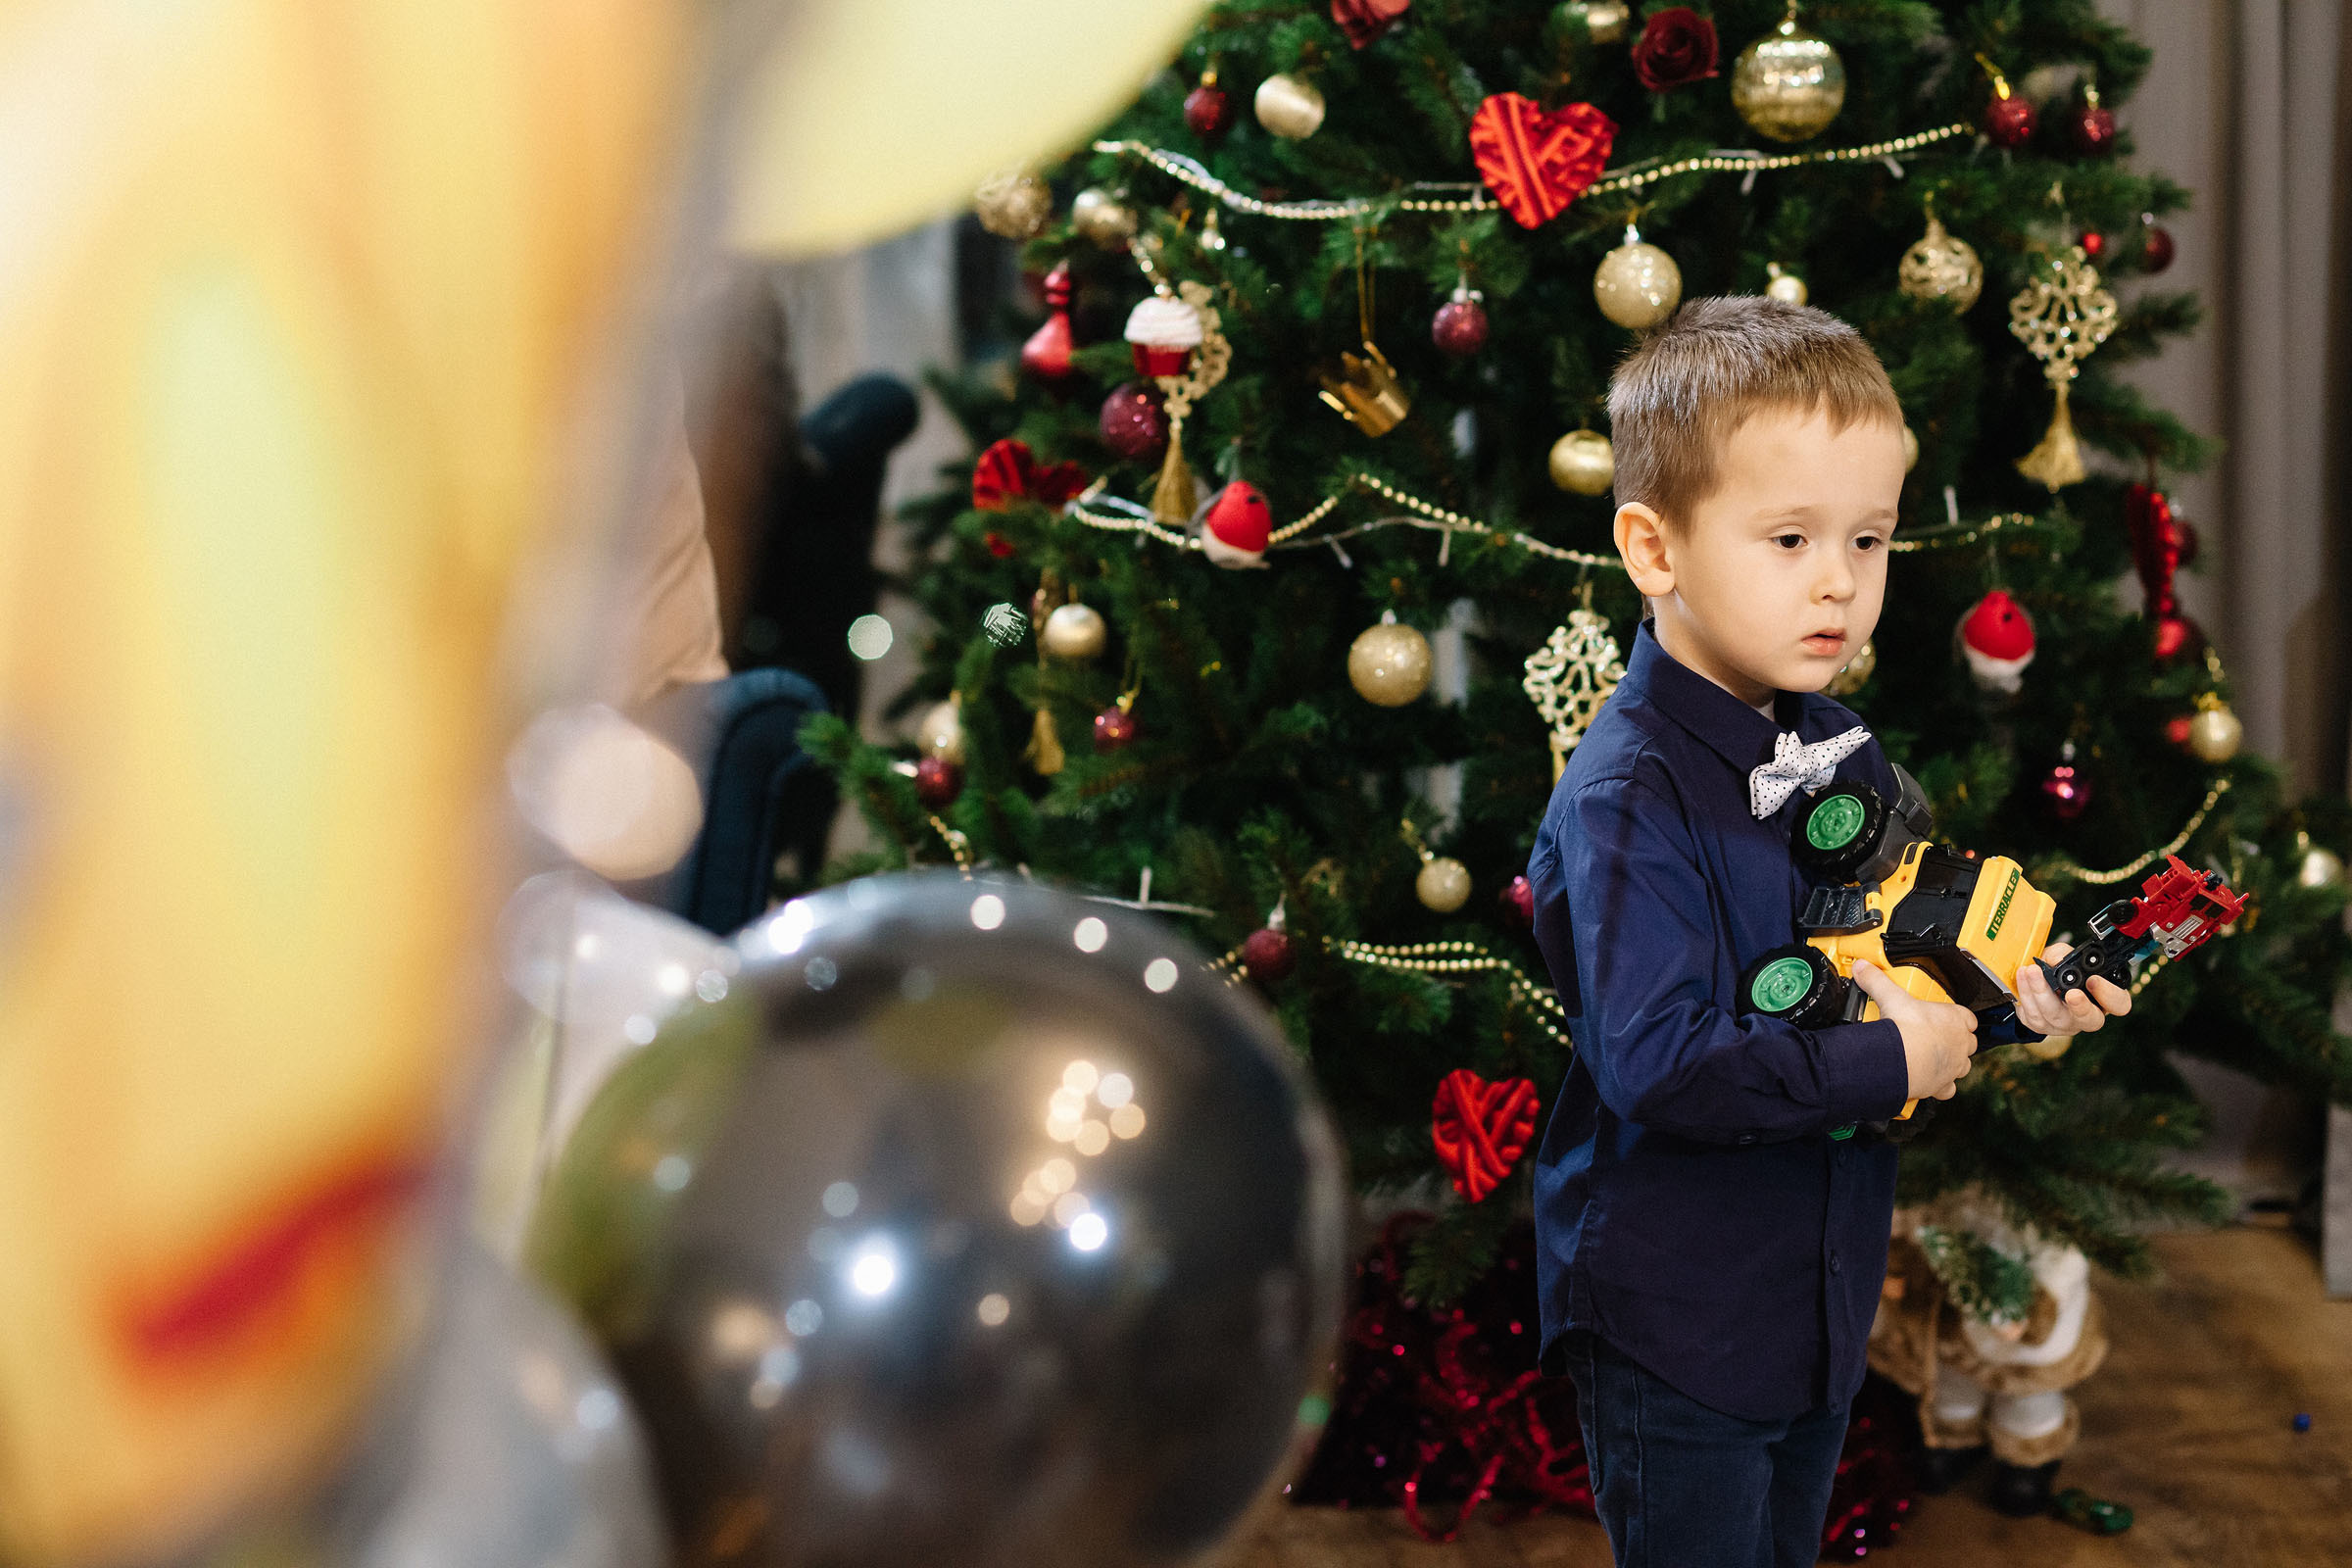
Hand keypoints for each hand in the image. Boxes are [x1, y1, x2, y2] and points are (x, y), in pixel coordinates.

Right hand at [1853, 958, 1978, 1101]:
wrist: (1900, 1061)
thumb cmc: (1905, 1030)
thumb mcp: (1890, 997)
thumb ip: (1877, 980)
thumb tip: (1864, 968)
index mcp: (1953, 1018)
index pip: (1966, 1016)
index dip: (1956, 1017)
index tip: (1943, 1017)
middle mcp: (1959, 1042)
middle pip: (1967, 1041)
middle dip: (1953, 1040)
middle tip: (1932, 1037)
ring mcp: (1954, 1065)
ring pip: (1962, 1064)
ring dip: (1950, 1062)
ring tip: (1931, 1058)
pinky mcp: (1943, 1085)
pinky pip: (1948, 1088)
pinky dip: (1940, 1086)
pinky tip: (1927, 1080)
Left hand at [2015, 941, 2131, 1037]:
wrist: (2034, 981)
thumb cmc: (2059, 969)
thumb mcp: (2064, 955)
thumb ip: (2063, 953)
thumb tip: (2057, 960)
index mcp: (2103, 998)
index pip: (2119, 1004)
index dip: (2109, 995)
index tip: (2093, 980)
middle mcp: (2087, 1015)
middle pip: (2090, 1020)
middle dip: (2081, 1007)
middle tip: (2071, 993)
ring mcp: (2064, 1024)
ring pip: (2055, 1016)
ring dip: (2041, 992)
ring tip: (2030, 971)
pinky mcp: (2041, 1026)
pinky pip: (2033, 1016)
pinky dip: (2025, 995)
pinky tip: (2022, 978)